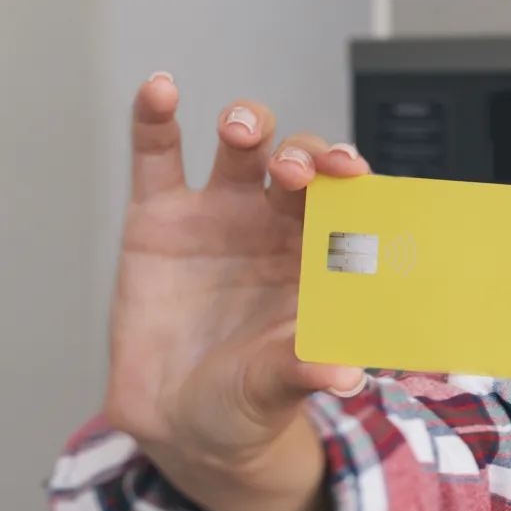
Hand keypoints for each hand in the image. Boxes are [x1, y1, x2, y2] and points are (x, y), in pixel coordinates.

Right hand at [100, 73, 371, 510]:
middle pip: (299, 164)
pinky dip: (156, 117)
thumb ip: (305, 370)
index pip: (347, 203)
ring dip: (249, 124)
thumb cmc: (246, 400)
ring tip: (242, 129)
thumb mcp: (275, 388)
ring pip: (241, 148)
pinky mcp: (158, 217)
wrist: (177, 422)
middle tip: (297, 171)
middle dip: (304, 156)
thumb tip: (347, 375)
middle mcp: (275, 225)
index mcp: (320, 256)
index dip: (352, 182)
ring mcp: (218, 215)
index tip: (355, 174)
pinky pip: (158, 155)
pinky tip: (160, 88)